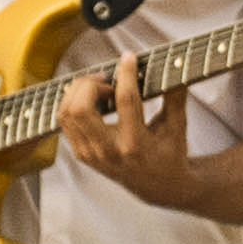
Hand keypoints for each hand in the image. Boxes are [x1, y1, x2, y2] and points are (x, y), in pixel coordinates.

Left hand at [54, 52, 192, 209]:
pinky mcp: (81, 154)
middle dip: (90, 85)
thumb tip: (177, 64)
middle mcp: (109, 152)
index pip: (125, 101)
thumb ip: (175, 96)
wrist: (159, 186)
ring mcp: (91, 155)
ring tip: (100, 87)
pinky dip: (73, 103)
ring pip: (67, 114)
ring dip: (79, 92)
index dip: (126, 74)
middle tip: (107, 79)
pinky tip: (92, 98)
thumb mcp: (177, 126)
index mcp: (136, 145)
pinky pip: (65, 122)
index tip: (128, 57)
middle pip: (80, 109)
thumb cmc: (170, 153)